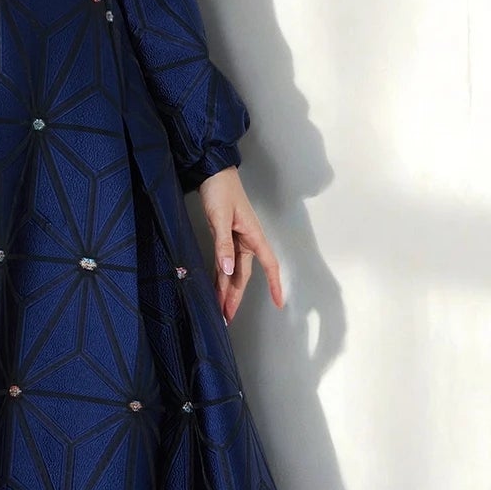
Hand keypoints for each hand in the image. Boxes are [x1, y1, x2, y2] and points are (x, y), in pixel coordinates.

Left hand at [196, 166, 283, 323]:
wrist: (211, 171)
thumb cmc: (221, 189)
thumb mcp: (221, 217)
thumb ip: (223, 244)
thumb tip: (228, 270)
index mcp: (253, 235)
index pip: (269, 265)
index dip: (274, 284)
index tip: (279, 303)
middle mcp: (246, 241)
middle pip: (244, 275)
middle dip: (235, 297)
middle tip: (228, 318)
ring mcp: (235, 240)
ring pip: (232, 272)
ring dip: (225, 291)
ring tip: (219, 311)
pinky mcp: (223, 238)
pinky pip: (222, 263)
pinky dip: (218, 277)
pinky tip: (214, 290)